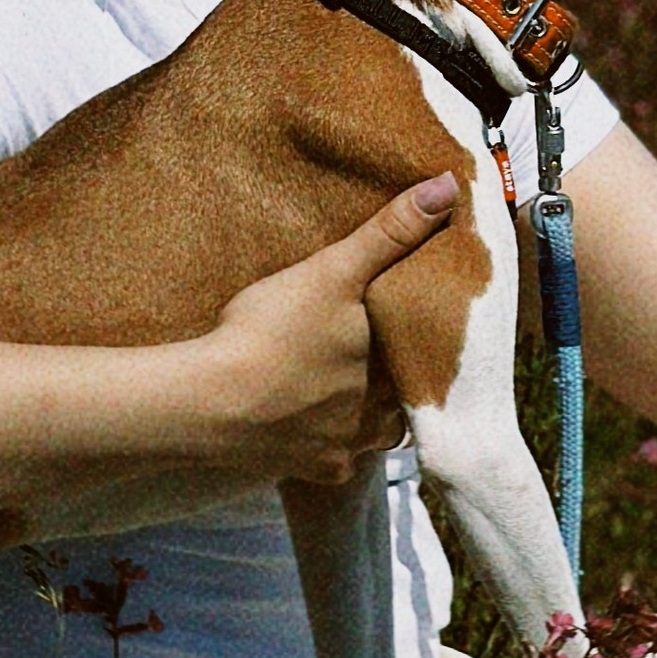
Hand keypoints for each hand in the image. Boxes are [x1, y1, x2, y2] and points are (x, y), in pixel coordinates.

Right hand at [193, 173, 461, 487]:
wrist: (207, 404)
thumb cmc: (271, 334)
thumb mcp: (334, 271)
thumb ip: (390, 232)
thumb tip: (449, 186)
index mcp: (391, 377)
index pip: (427, 363)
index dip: (422, 344)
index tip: (415, 326)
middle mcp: (374, 422)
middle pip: (401, 403)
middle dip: (395, 381)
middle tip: (382, 354)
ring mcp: (338, 451)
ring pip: (370, 435)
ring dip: (363, 413)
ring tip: (349, 386)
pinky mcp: (302, 471)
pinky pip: (326, 462)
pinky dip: (321, 442)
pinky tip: (305, 422)